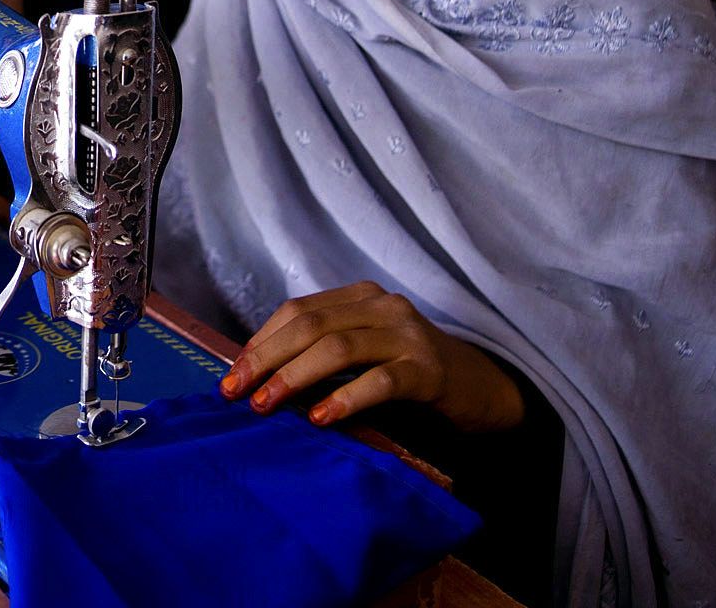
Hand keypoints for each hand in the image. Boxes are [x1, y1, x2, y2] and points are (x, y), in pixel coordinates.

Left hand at [219, 282, 525, 432]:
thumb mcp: (364, 355)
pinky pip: (380, 380)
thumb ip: (321, 357)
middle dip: (266, 359)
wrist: (483, 389)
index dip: (260, 342)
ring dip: (294, 378)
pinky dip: (345, 398)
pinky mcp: (428, 369)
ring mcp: (407, 334)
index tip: (232, 376)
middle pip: (309, 326)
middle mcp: (382, 306)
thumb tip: (258, 380)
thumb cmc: (411, 374)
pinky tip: (322, 418)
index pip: (297, 311)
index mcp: (359, 297)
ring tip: (267, 406)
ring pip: (337, 348)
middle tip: (236, 393)